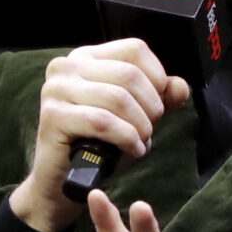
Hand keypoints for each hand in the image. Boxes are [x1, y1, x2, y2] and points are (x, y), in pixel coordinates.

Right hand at [7, 41, 191, 231]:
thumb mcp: (136, 117)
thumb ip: (160, 99)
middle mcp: (67, 66)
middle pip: (129, 74)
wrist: (63, 181)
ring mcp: (56, 89)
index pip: (135, 50)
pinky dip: (126, 138)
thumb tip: (179, 86)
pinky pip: (102, 121)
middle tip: (150, 130)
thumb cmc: (99, 145)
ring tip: (141, 142)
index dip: (157, 77)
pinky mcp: (52, 115)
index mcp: (87, 57)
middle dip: (151, 107)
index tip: (158, 106)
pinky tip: (132, 150)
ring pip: (118, 98)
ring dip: (140, 126)